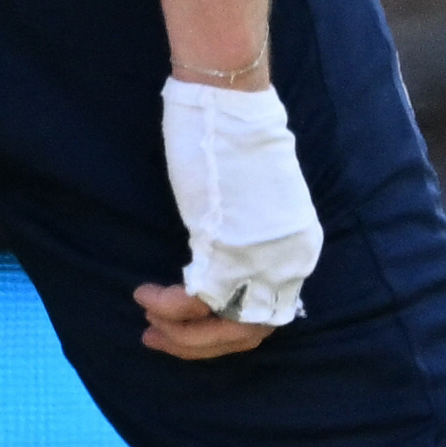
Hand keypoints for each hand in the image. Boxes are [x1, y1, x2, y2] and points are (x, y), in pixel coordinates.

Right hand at [150, 74, 319, 357]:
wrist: (229, 103)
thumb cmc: (231, 138)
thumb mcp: (251, 201)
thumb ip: (246, 238)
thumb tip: (222, 257)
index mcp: (299, 248)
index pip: (267, 315)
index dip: (222, 331)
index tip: (183, 326)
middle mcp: (291, 262)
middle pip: (249, 332)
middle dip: (198, 343)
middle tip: (156, 337)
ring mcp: (265, 259)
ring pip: (225, 326)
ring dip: (181, 333)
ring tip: (148, 318)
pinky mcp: (234, 251)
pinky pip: (197, 302)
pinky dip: (168, 307)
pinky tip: (146, 295)